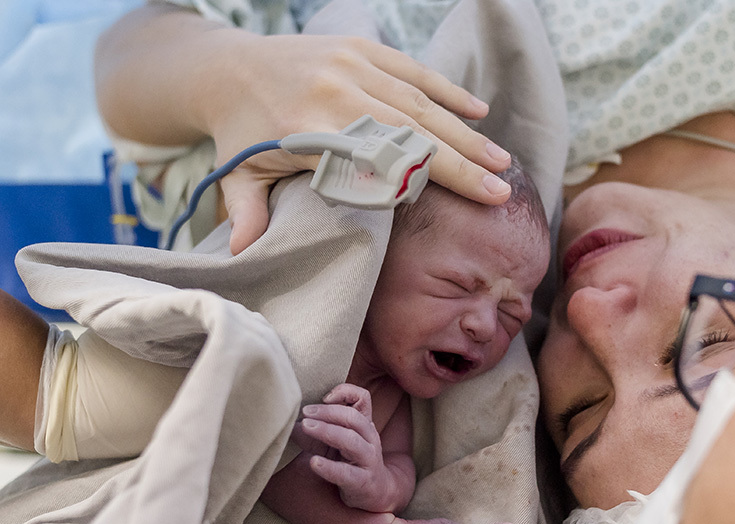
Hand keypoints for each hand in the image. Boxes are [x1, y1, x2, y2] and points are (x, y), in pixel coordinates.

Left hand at [202, 32, 512, 252]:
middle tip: (499, 191)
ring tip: (500, 162)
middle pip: (409, 134)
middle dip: (459, 164)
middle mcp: (334, 93)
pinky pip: (412, 71)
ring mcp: (351, 66)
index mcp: (307, 128)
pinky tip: (480, 111)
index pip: (376, 160)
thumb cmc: (241, 132)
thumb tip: (240, 257)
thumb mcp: (239, 176)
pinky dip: (447, 91)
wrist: (227, 66)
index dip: (420, 181)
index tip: (458, 205)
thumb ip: (248, 213)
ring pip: (419, 103)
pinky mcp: (361, 49)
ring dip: (463, 133)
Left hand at [292, 383, 407, 511]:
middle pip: (353, 418)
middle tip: (305, 412)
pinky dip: (329, 467)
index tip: (323, 397)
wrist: (378, 492)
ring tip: (306, 427)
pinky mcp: (362, 482)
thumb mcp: (337, 442)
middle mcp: (369, 439)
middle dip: (328, 412)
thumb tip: (289, 424)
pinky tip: (314, 462)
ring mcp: (368, 460)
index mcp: (364, 425)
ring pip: (351, 441)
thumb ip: (316, 430)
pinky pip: (346, 473)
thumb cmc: (352, 462)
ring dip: (327, 431)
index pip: (363, 399)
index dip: (345, 392)